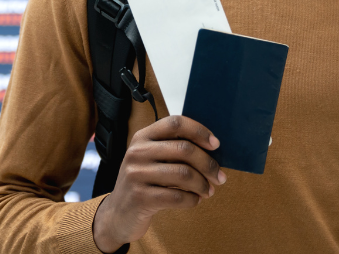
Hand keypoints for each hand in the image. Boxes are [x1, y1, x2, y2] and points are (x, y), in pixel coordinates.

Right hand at [92, 115, 225, 252]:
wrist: (118, 214)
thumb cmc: (143, 183)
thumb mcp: (150, 159)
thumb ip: (173, 150)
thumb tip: (212, 149)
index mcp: (142, 137)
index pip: (175, 123)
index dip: (199, 131)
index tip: (215, 145)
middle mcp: (137, 152)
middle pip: (184, 149)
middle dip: (209, 164)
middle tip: (220, 177)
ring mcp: (136, 175)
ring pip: (184, 174)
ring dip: (203, 184)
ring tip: (208, 191)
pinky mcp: (140, 198)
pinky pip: (177, 197)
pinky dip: (192, 200)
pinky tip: (194, 200)